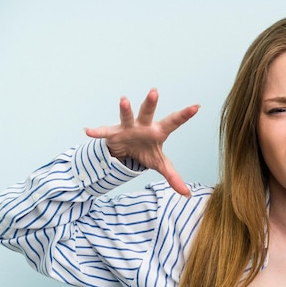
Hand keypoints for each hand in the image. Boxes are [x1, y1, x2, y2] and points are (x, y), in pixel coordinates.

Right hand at [84, 89, 198, 196]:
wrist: (125, 152)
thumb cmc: (146, 152)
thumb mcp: (160, 165)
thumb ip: (173, 177)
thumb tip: (187, 194)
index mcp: (158, 131)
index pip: (174, 122)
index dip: (185, 115)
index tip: (197, 107)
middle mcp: (143, 125)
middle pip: (148, 113)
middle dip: (150, 103)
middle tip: (154, 92)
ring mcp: (128, 127)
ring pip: (127, 117)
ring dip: (125, 109)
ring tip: (124, 100)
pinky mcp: (113, 133)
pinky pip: (105, 132)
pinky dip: (97, 132)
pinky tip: (88, 131)